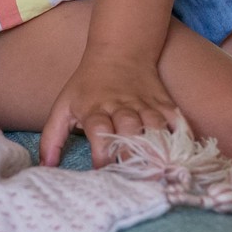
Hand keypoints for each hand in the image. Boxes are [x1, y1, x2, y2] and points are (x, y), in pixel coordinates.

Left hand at [39, 57, 185, 168]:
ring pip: (155, 125)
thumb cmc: (87, 86)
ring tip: (161, 172)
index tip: (102, 175)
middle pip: (128, 128)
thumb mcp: (63, 106)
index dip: (101, 153)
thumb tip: (46, 167)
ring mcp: (145, 104)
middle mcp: (121, 106)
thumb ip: (52, 137)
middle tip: (135, 179)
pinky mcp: (164, 103)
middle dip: (132, 154)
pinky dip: (183, 136)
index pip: (98, 130)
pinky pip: (177, 120)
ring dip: (159, 148)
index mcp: (95, 108)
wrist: (119, 52)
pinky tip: (185, 154)